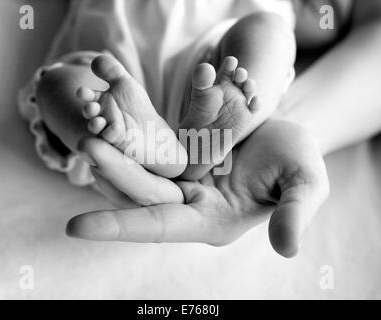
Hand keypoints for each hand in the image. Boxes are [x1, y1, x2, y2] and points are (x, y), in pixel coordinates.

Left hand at [67, 119, 328, 256]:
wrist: (284, 134)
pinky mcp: (177, 159)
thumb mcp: (304, 184)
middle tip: (88, 146)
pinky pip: (145, 153)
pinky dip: (125, 142)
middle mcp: (188, 206)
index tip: (75, 228)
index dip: (120, 227)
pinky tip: (105, 125)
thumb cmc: (297, 161)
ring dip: (112, 157)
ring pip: (138, 173)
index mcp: (212, 220)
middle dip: (114, 174)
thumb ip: (294, 213)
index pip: (160, 228)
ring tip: (89, 133)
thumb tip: (287, 249)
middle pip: (141, 196)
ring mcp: (180, 182)